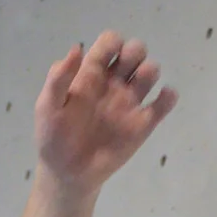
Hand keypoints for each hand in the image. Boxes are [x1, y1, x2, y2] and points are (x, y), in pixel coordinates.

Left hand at [33, 29, 176, 194]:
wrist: (67, 174)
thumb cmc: (54, 138)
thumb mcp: (47, 107)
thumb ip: (58, 79)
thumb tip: (76, 48)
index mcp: (90, 74)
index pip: (110, 43)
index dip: (113, 42)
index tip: (108, 57)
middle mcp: (113, 83)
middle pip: (135, 52)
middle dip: (135, 52)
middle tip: (126, 70)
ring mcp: (129, 103)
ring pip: (150, 73)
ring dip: (150, 70)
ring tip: (139, 85)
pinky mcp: (143, 124)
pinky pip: (163, 104)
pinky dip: (168, 97)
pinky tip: (161, 99)